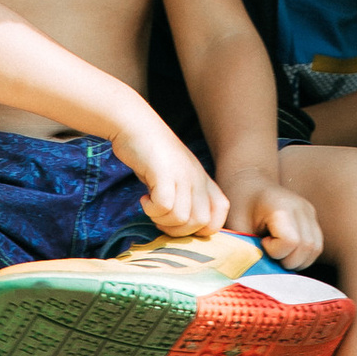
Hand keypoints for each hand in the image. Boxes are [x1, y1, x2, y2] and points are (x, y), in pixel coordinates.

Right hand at [114, 114, 233, 239]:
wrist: (136, 125)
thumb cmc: (153, 155)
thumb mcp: (177, 175)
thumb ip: (185, 197)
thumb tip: (181, 226)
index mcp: (203, 180)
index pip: (221, 212)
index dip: (203, 227)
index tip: (180, 223)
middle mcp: (197, 178)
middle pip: (202, 222)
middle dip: (178, 230)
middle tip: (161, 217)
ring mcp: (182, 175)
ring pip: (183, 218)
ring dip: (162, 220)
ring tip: (151, 205)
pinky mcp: (164, 172)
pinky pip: (164, 206)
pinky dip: (151, 209)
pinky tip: (143, 198)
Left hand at [227, 176, 323, 270]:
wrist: (248, 182)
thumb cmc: (239, 203)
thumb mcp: (236, 225)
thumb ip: (247, 248)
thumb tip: (253, 272)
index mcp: (281, 207)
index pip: (291, 241)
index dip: (275, 251)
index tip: (261, 243)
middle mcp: (301, 208)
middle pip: (307, 247)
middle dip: (288, 260)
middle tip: (269, 253)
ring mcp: (309, 212)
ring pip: (315, 249)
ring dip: (297, 260)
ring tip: (278, 252)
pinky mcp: (312, 218)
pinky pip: (316, 245)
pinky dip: (303, 255)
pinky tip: (286, 250)